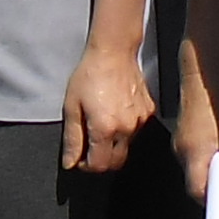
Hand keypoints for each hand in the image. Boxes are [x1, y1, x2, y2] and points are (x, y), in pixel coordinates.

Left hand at [63, 43, 156, 175]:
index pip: (99, 165)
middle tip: (88, 146)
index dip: (86, 166)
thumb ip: (72, 139)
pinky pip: (136, 131)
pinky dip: (124, 130)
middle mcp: (126, 128)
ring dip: (112, 144)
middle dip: (101, 160)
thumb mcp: (71, 107)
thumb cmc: (90, 74)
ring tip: (100, 123)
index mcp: (105, 128)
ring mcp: (140, 120)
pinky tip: (114, 113)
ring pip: (126, 147)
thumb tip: (70, 162)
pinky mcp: (148, 111)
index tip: (79, 158)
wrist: (113, 52)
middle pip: (116, 162)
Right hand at [174, 75, 218, 203]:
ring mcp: (178, 142)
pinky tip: (217, 150)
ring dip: (208, 172)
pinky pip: (190, 156)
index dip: (213, 200)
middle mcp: (182, 150)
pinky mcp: (180, 134)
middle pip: (194, 182)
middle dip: (212, 188)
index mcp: (196, 152)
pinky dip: (203, 159)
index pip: (198, 191)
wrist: (202, 72)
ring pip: (192, 169)